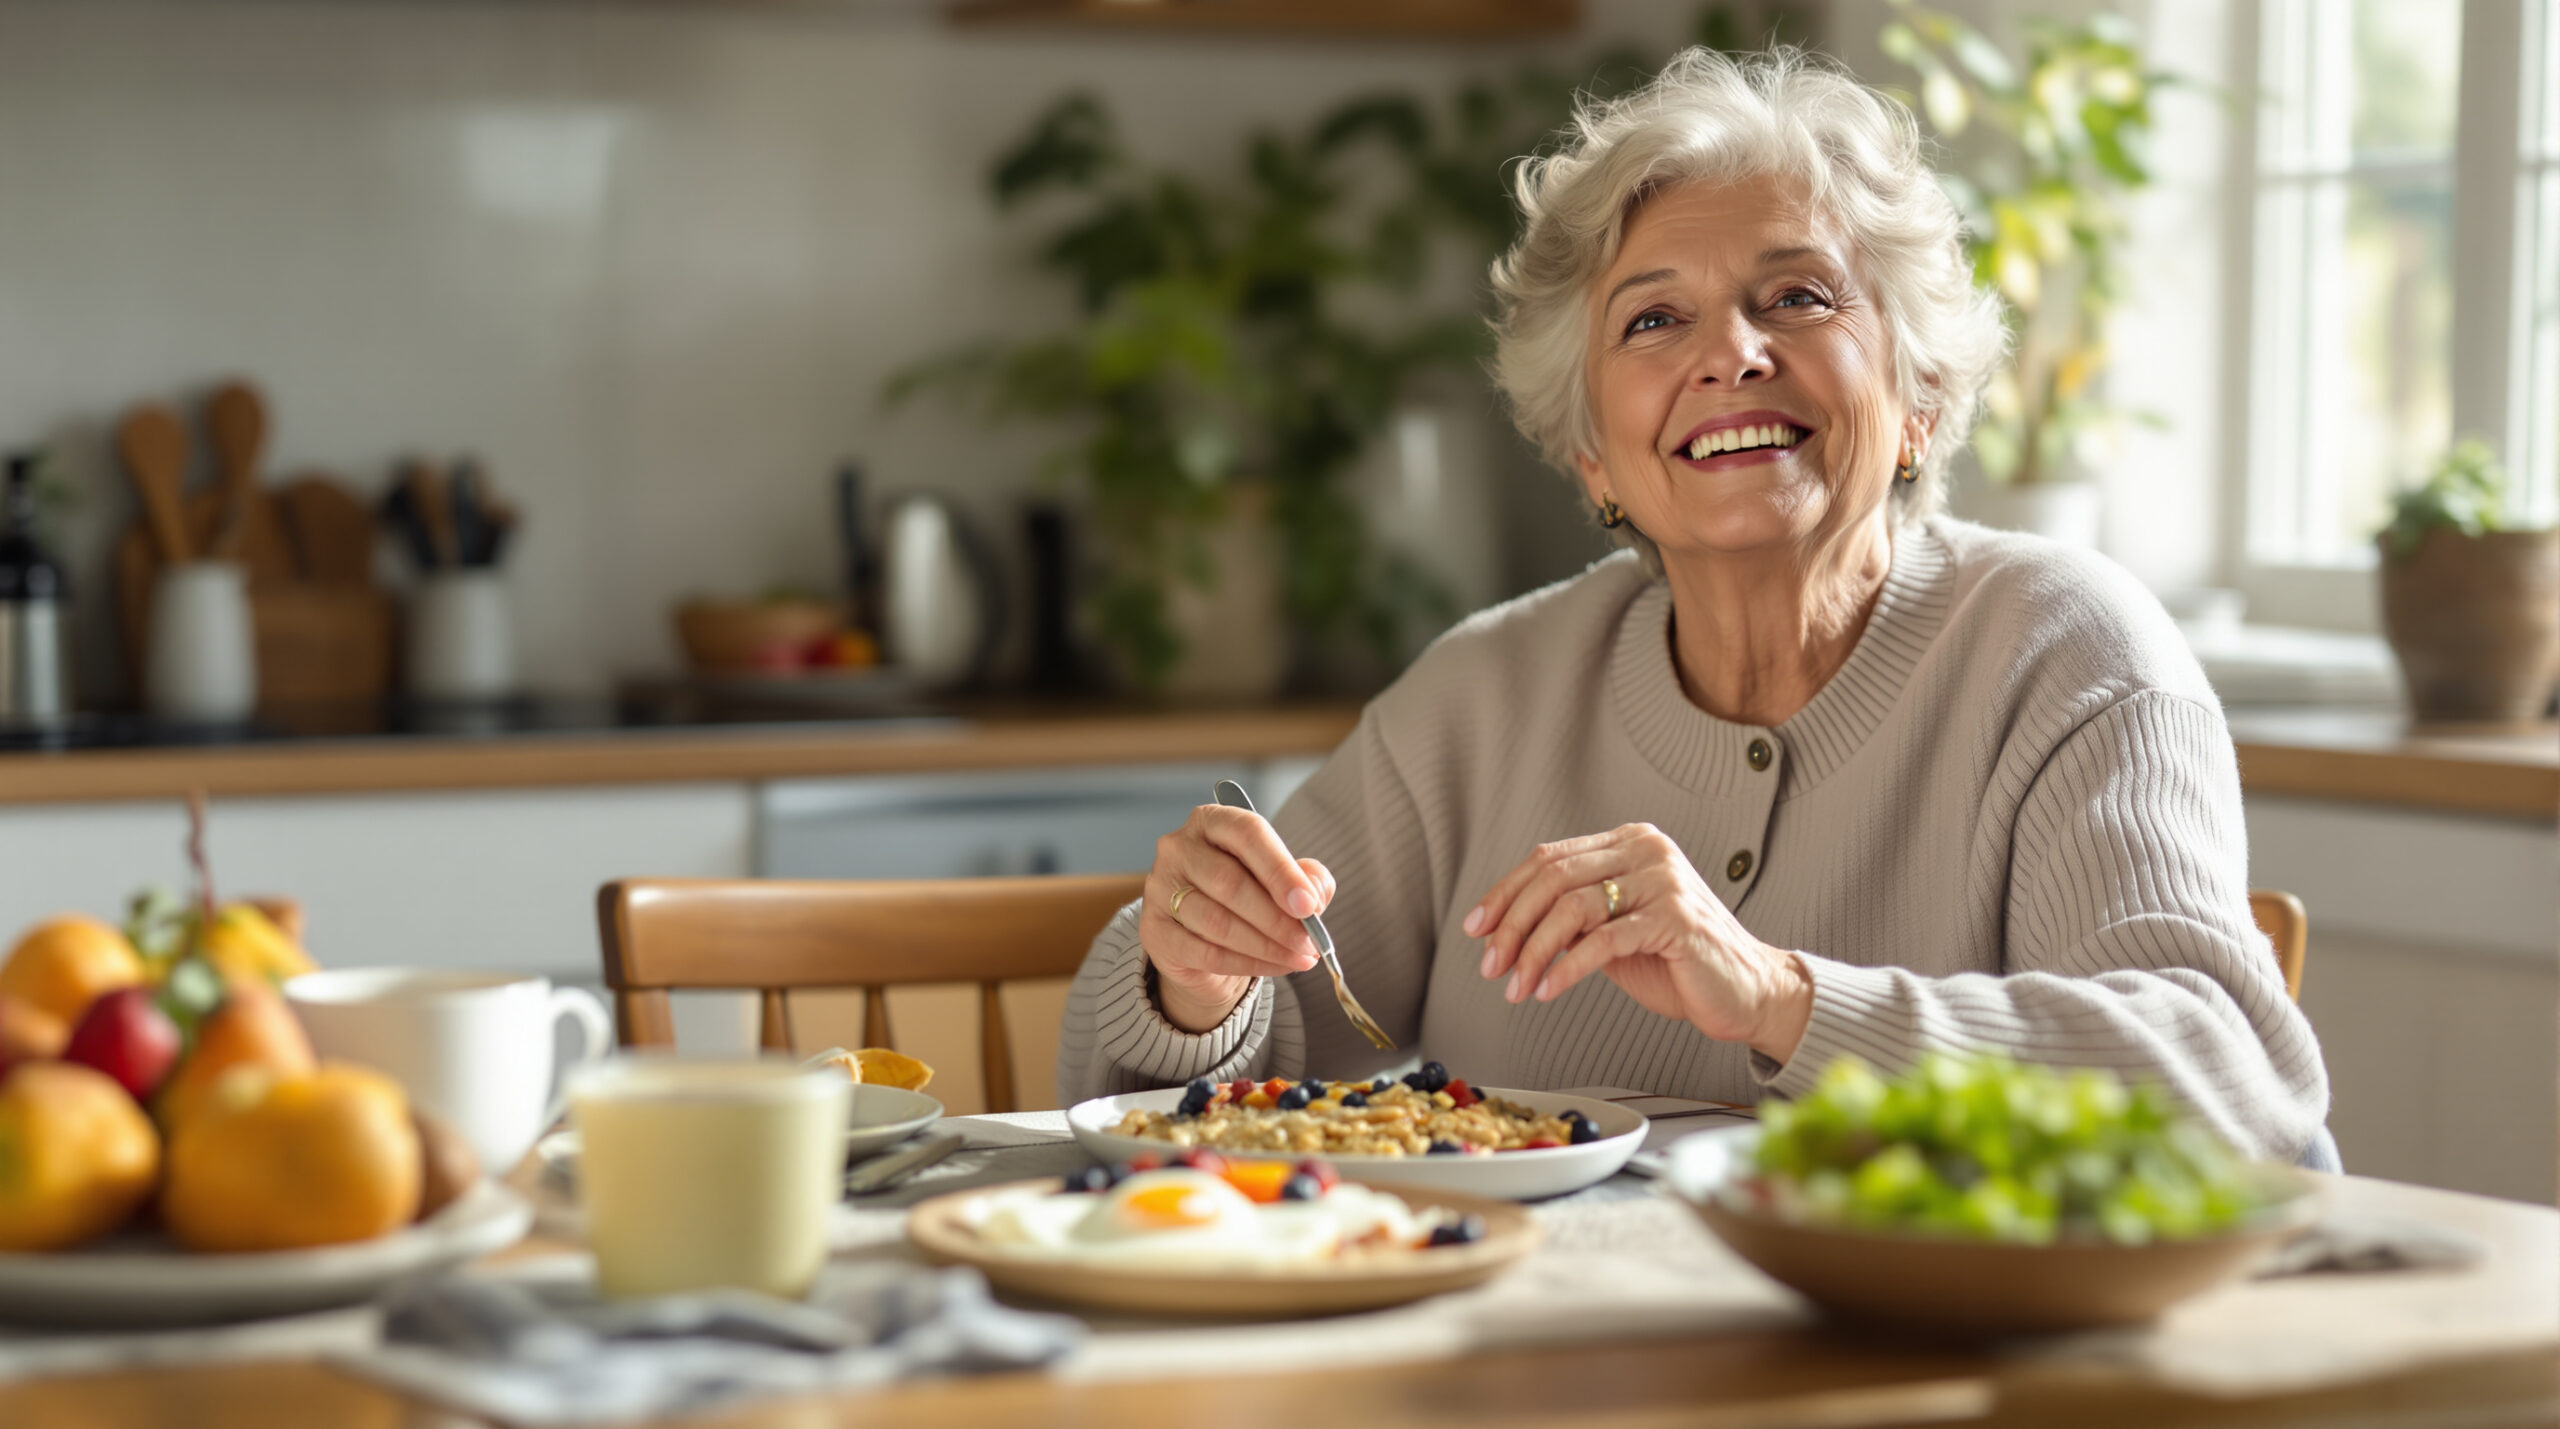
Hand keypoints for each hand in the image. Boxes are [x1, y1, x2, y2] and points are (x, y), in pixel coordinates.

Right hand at [1139, 804, 1335, 1032]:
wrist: (1205, 941)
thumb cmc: (1248, 898)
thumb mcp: (1283, 880)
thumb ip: (1305, 879)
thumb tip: (1312, 896)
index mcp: (1212, 821)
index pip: (1247, 834)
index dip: (1280, 870)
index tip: (1308, 905)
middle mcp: (1178, 848)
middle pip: (1229, 881)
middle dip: (1276, 917)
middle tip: (1308, 941)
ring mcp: (1159, 888)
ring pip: (1217, 921)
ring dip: (1265, 945)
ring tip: (1299, 958)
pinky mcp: (1154, 930)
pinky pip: (1205, 952)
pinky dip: (1247, 964)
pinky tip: (1275, 967)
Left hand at [1466, 824, 1812, 1061]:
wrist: (1745, 992)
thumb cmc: (1677, 964)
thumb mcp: (1612, 932)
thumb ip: (1572, 917)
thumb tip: (1503, 926)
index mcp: (1629, 843)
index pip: (1550, 858)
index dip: (1506, 893)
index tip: (1476, 928)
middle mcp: (1647, 850)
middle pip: (1554, 877)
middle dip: (1512, 925)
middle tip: (1490, 964)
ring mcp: (1665, 880)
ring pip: (1572, 907)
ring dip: (1533, 952)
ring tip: (1516, 986)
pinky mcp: (1676, 918)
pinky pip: (1602, 941)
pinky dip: (1566, 968)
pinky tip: (1547, 990)